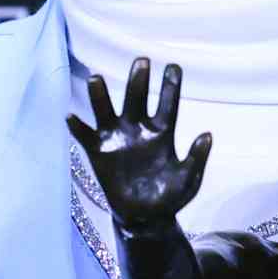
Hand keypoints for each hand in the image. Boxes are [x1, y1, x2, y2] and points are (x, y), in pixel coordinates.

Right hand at [67, 57, 209, 231]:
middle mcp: (138, 129)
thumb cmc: (169, 197)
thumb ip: (196, 159)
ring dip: (101, 96)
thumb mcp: (188, 180)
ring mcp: (117, 139)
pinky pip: (86, 136)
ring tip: (95, 78)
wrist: (145, 217)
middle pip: (136, 99)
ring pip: (107, 111)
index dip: (170, 86)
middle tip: (141, 61)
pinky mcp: (98, 152)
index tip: (173, 66)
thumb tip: (207, 135)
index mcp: (162, 133)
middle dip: (138, 81)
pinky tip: (70, 116)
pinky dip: (78, 127)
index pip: (167, 104)